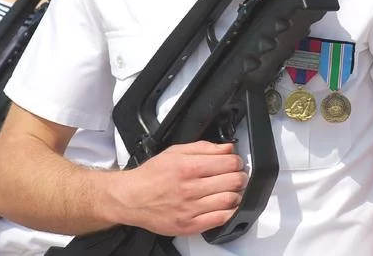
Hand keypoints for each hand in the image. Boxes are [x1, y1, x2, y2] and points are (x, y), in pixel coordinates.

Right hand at [108, 141, 246, 236]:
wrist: (132, 198)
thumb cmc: (151, 176)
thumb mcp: (174, 152)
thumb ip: (203, 148)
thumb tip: (227, 148)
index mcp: (188, 167)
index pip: (228, 163)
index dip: (237, 161)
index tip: (236, 162)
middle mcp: (190, 188)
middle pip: (232, 181)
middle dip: (240, 177)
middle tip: (237, 176)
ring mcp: (191, 209)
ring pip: (230, 200)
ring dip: (237, 194)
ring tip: (231, 190)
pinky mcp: (190, 225)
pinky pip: (220, 219)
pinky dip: (229, 212)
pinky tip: (226, 205)